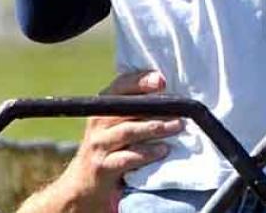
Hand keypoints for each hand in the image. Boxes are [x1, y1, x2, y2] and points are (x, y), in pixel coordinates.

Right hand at [57, 71, 182, 207]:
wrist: (85, 183)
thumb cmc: (111, 147)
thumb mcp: (118, 123)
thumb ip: (138, 107)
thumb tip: (170, 93)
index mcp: (104, 106)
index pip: (121, 85)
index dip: (141, 81)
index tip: (161, 81)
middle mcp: (98, 121)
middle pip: (127, 108)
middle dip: (155, 106)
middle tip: (180, 108)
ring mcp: (99, 144)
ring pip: (128, 131)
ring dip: (155, 128)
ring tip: (177, 126)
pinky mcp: (103, 167)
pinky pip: (127, 157)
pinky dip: (147, 153)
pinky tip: (163, 150)